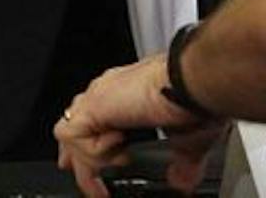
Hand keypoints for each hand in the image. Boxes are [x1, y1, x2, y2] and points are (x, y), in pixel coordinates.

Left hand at [55, 56, 222, 196]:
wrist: (195, 82)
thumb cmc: (196, 99)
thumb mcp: (187, 141)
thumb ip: (181, 163)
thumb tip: (183, 183)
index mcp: (126, 97)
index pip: (93, 120)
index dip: (89, 144)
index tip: (95, 167)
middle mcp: (107, 94)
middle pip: (73, 126)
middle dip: (76, 156)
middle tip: (92, 183)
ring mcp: (97, 98)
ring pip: (70, 136)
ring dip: (92, 158)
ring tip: (121, 161)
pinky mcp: (93, 105)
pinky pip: (71, 136)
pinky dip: (93, 151)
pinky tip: (119, 147)